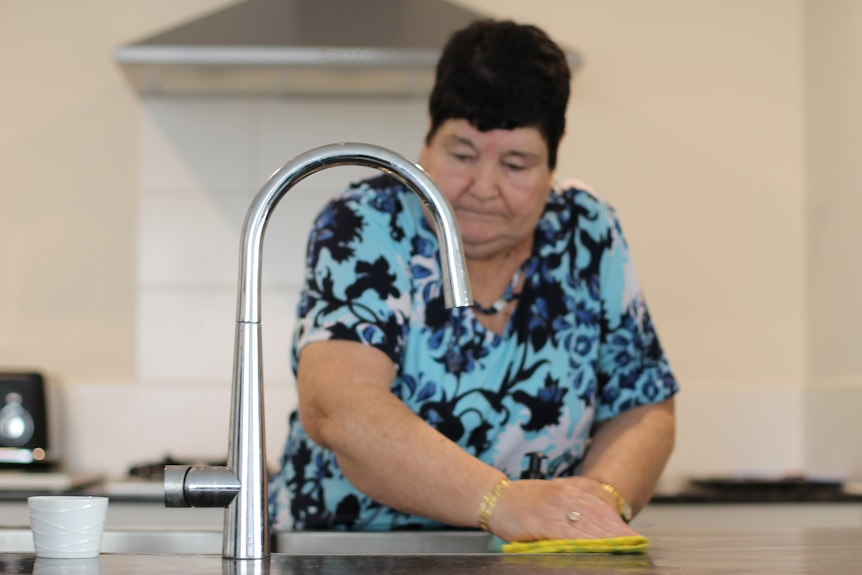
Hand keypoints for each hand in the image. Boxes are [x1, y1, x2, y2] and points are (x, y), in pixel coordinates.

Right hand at [487, 477, 639, 542]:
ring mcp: (555, 508)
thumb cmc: (520, 502)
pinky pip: (569, 534)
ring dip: (608, 538)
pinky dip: (584, 542)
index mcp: (568, 490)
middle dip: (618, 533)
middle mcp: (565, 496)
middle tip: (635, 544)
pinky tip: (596, 548)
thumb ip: (567, 509)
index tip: (633, 536)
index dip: (617, 523)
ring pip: (588, 525)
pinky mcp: (544, 521)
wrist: (494, 497)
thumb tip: (589, 527)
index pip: (599, 508)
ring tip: (624, 548)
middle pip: (599, 517)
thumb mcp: (549, 499)